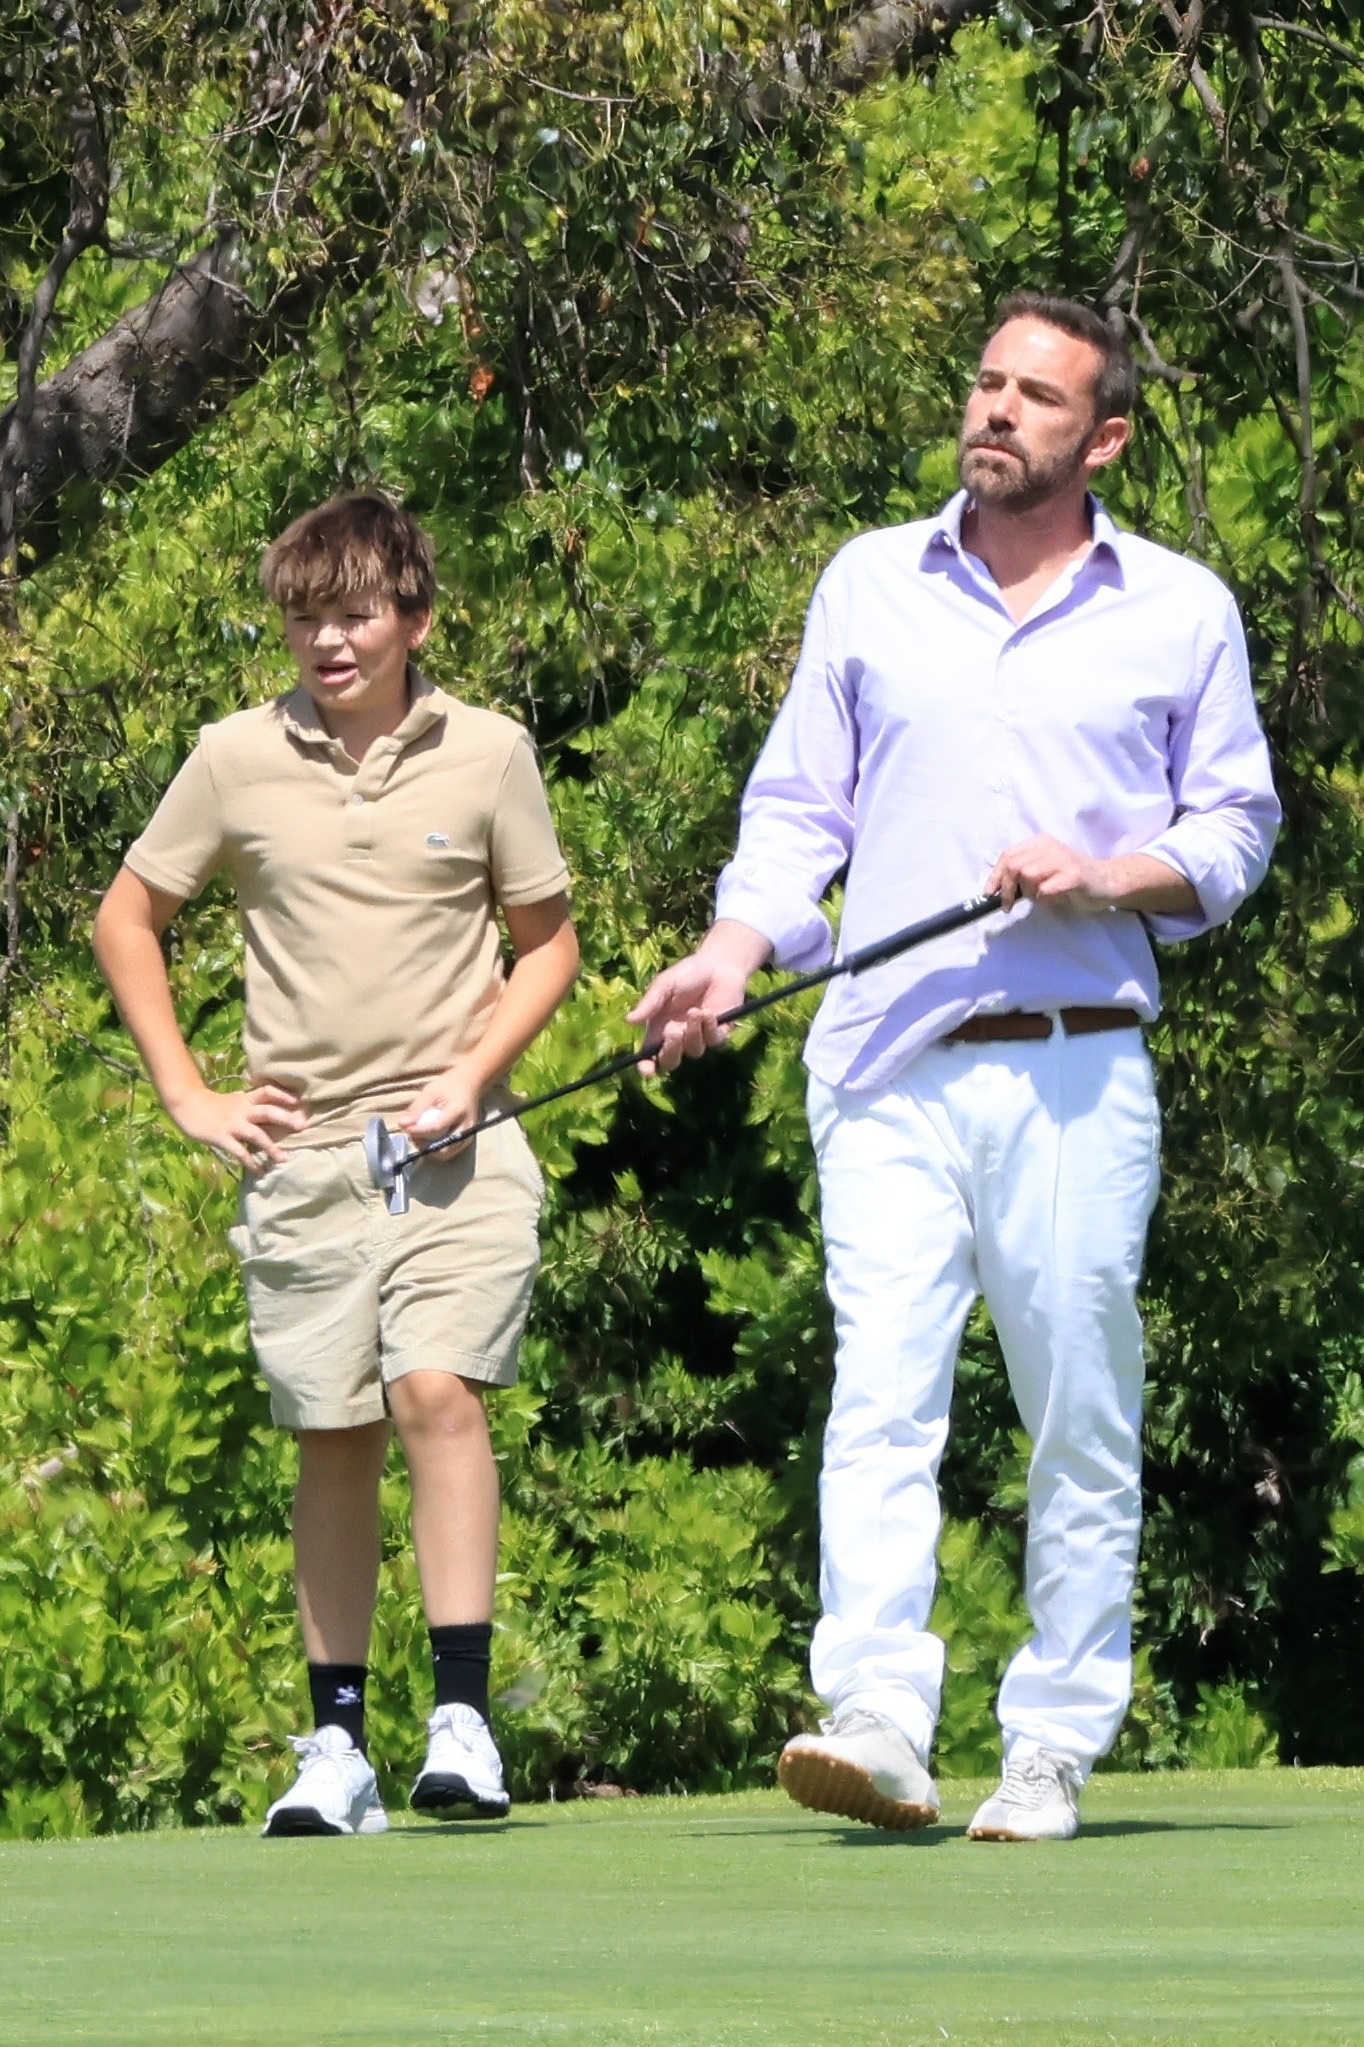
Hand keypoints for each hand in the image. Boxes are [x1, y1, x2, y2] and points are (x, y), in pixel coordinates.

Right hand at [169, 1082, 306, 1170]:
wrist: (187, 1105)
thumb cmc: (212, 1104)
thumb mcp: (234, 1099)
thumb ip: (250, 1102)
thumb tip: (270, 1104)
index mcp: (245, 1099)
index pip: (268, 1092)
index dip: (283, 1095)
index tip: (299, 1101)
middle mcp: (242, 1110)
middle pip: (267, 1111)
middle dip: (285, 1118)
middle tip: (302, 1126)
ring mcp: (232, 1124)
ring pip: (256, 1134)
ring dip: (271, 1147)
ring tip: (285, 1159)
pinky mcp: (222, 1138)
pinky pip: (239, 1152)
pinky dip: (251, 1162)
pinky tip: (259, 1171)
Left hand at [397, 1066, 482, 1160]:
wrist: (468, 1086)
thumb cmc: (448, 1087)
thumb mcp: (430, 1092)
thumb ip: (416, 1109)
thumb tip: (402, 1125)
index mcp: (458, 1110)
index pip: (437, 1127)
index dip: (419, 1131)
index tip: (405, 1128)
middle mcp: (466, 1126)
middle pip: (443, 1146)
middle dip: (424, 1144)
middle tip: (412, 1133)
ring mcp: (468, 1135)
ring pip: (446, 1153)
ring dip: (430, 1149)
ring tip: (420, 1136)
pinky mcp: (466, 1140)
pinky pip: (449, 1152)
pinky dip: (437, 1148)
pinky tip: (429, 1138)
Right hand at [627, 924, 767, 1074]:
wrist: (718, 965)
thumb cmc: (687, 974)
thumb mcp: (665, 985)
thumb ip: (649, 1003)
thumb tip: (629, 1020)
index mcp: (658, 1028)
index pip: (649, 1056)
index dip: (646, 1067)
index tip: (646, 1069)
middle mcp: (677, 1037)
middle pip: (670, 1061)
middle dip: (670, 1051)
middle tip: (674, 1031)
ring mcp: (699, 1037)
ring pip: (694, 1051)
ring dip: (693, 1033)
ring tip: (695, 1011)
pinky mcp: (718, 1033)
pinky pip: (713, 1041)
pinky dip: (709, 1028)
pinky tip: (709, 1012)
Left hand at [987, 834, 1115, 914]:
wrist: (1107, 881)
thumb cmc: (1071, 879)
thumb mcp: (1044, 870)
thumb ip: (1022, 874)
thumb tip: (996, 889)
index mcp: (1039, 843)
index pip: (1007, 856)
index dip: (995, 877)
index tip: (989, 894)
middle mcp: (1049, 847)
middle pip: (1014, 866)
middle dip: (1008, 889)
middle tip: (1009, 906)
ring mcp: (1062, 860)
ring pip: (1027, 876)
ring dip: (1030, 894)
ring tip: (1044, 897)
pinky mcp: (1074, 875)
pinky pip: (1046, 890)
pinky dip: (1045, 899)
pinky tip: (1056, 898)